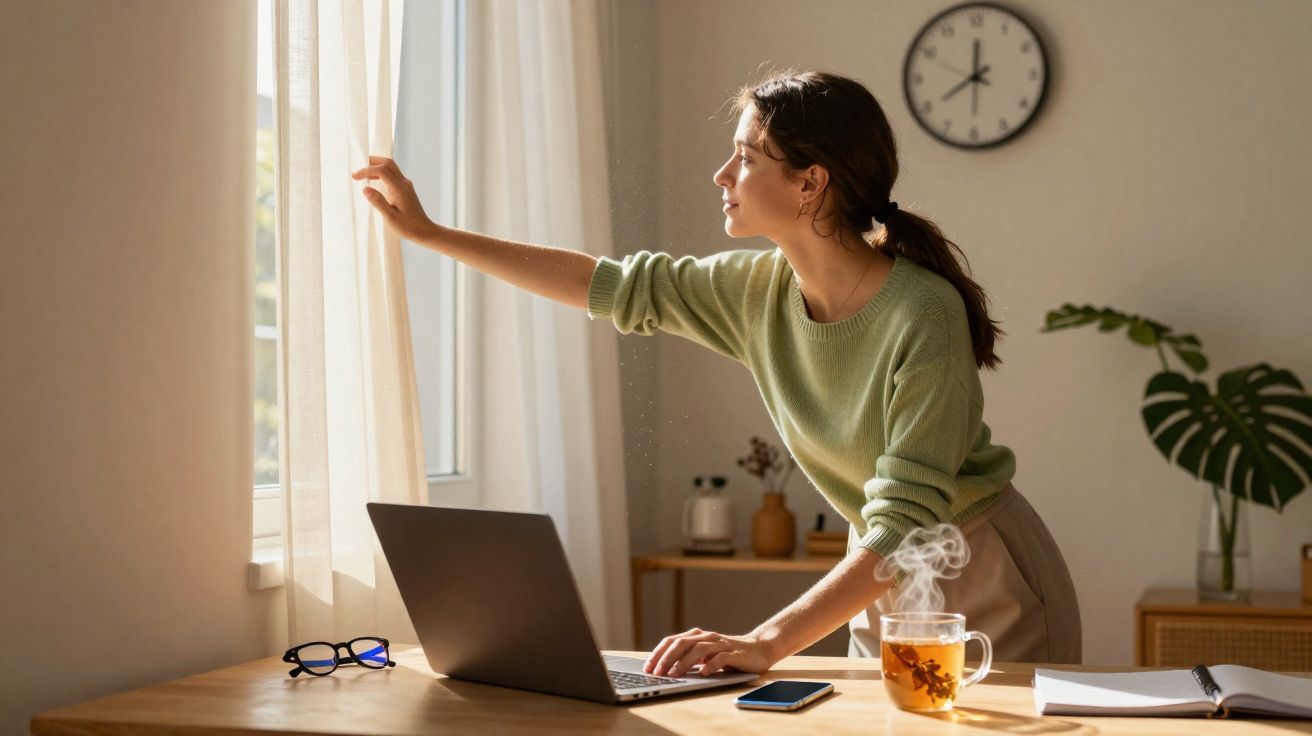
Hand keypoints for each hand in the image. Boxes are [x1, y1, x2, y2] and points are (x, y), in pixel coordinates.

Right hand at [350, 155, 438, 242]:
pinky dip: (381, 174)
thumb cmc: (408, 227)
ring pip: (391, 167)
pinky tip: (373, 181)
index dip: (366, 170)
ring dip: (376, 166)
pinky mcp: (405, 189)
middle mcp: (404, 183)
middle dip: (371, 162)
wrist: (425, 231)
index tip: (354, 177)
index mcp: (400, 188)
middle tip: (358, 169)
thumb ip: (378, 202)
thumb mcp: (390, 217)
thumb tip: (365, 189)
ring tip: (363, 174)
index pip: (381, 171)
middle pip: (388, 163)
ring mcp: (406, 185)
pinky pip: (393, 175)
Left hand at [644, 627, 777, 677]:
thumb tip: (665, 669)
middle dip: (667, 658)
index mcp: (697, 636)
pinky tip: (703, 673)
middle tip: (657, 672)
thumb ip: (689, 657)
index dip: (658, 653)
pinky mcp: (734, 654)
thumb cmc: (728, 654)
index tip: (648, 667)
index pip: (672, 641)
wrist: (759, 649)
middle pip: (682, 643)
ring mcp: (721, 644)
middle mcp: (707, 637)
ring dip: (684, 662)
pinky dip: (710, 665)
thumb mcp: (706, 655)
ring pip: (698, 650)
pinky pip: (720, 658)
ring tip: (674, 674)